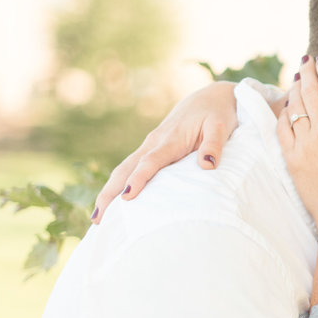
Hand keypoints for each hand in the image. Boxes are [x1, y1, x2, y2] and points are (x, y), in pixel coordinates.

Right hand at [92, 81, 241, 222]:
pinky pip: (130, 168)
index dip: (138, 179)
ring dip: (108, 192)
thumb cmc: (216, 114)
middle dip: (110, 192)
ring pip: (124, 169)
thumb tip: (208, 165)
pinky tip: (112, 204)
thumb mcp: (220, 127)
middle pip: (126, 169)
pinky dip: (117, 185)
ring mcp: (150, 146)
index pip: (150, 162)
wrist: (209, 98)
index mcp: (170, 139)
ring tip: (97, 219)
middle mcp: (154, 143)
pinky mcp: (150, 150)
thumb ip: (214, 145)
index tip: (127, 197)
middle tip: (98, 219)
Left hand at [277, 56, 317, 237]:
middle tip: (305, 59)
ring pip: (295, 107)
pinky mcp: (291, 159)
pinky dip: (284, 112)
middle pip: (310, 92)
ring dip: (294, 88)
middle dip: (307, 72)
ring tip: (296, 77)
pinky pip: (283, 128)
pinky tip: (287, 106)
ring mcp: (304, 145)